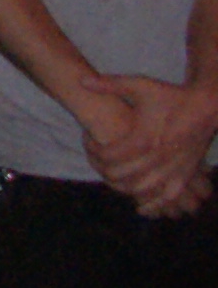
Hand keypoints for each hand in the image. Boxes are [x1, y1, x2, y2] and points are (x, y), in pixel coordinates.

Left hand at [80, 74, 217, 214]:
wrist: (207, 105)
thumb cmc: (171, 95)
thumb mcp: (139, 85)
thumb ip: (109, 84)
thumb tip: (81, 80)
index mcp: (144, 138)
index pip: (108, 155)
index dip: (92, 150)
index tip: (88, 141)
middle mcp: (158, 157)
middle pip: (121, 175)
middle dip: (103, 169)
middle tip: (96, 161)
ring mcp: (173, 168)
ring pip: (142, 189)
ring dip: (123, 187)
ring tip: (112, 178)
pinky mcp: (186, 174)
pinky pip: (169, 197)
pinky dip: (154, 205)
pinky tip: (141, 207)